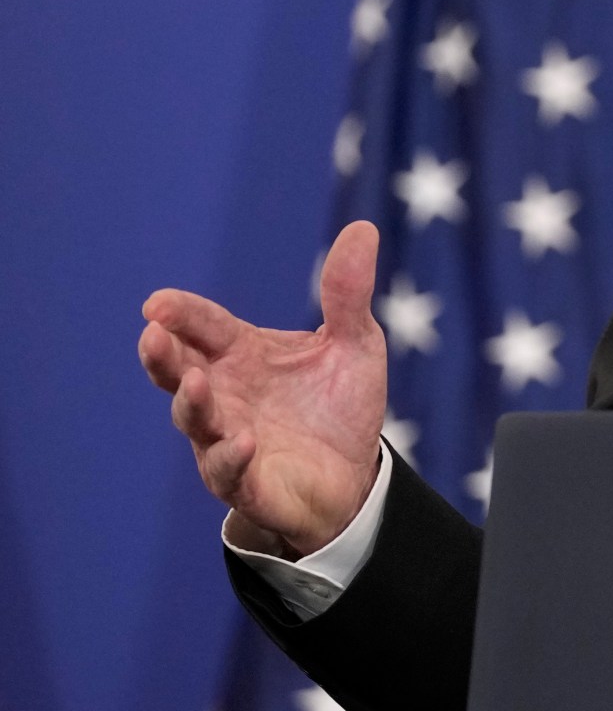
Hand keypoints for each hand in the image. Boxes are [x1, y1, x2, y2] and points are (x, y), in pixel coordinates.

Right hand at [138, 221, 387, 556]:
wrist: (353, 477)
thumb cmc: (338, 407)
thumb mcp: (354, 344)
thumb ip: (347, 293)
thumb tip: (362, 228)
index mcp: (240, 354)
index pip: (202, 327)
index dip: (180, 314)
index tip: (159, 304)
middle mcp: (222, 394)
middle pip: (178, 370)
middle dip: (162, 354)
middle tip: (152, 334)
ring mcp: (225, 438)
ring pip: (195, 420)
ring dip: (191, 402)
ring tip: (195, 381)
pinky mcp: (244, 482)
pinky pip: (227, 470)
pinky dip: (230, 455)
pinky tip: (243, 439)